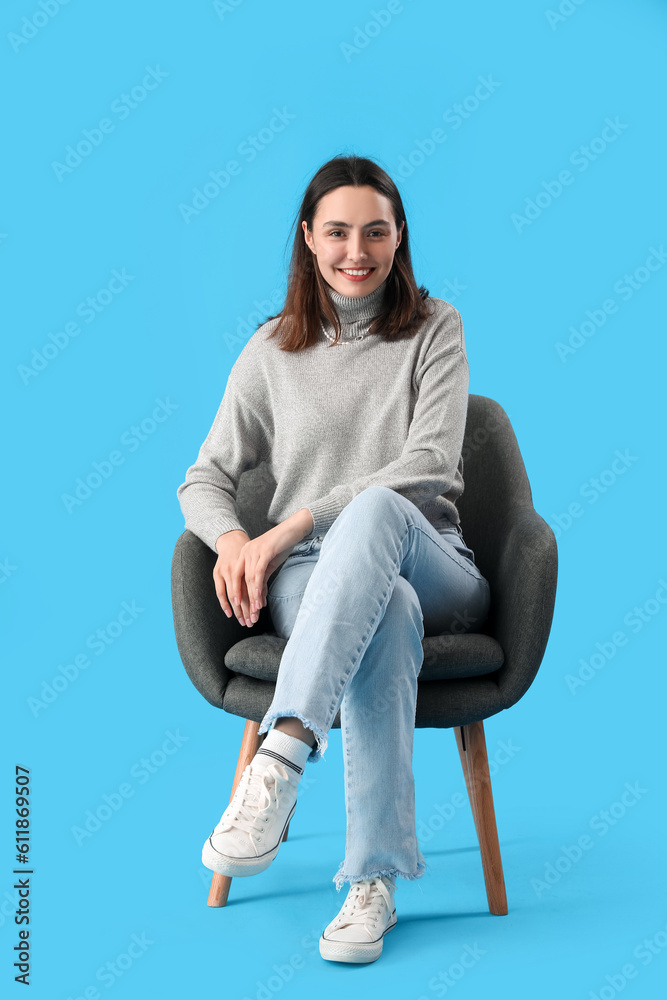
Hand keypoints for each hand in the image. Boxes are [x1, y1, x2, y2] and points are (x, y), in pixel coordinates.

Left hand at [214, 509, 313, 625]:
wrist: (293, 529)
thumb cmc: (282, 545)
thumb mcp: (269, 563)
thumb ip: (261, 577)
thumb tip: (258, 595)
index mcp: (244, 554)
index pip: (237, 578)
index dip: (238, 595)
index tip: (240, 610)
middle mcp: (245, 551)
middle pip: (240, 580)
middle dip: (244, 600)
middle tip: (247, 615)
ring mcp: (253, 550)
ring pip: (249, 579)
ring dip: (252, 597)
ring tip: (255, 611)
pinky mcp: (264, 551)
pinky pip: (258, 572)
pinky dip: (258, 587)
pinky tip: (259, 598)